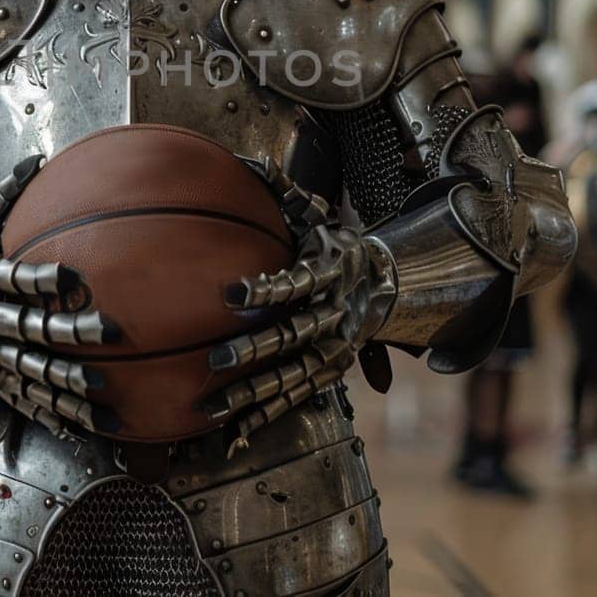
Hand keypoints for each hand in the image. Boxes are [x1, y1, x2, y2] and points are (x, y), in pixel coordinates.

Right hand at [0, 156, 117, 437]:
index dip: (39, 279)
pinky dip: (48, 412)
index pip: (9, 278)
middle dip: (65, 331)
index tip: (74, 278)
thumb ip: (4, 195)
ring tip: (101, 387)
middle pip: (23, 326)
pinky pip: (19, 398)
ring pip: (24, 369)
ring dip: (62, 380)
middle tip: (108, 331)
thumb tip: (37, 161)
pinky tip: (79, 423)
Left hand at [204, 159, 395, 452]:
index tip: (231, 292)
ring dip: (252, 392)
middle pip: (290, 337)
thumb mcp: (317, 214)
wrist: (384, 282)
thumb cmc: (335, 245)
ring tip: (212, 407)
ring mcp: (330, 350)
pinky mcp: (325, 373)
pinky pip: (293, 398)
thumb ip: (286, 191)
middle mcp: (332, 316)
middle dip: (254, 350)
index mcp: (328, 276)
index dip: (265, 289)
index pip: (294, 283)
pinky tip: (234, 434)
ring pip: (289, 376)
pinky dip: (264, 416)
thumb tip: (253, 161)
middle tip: (216, 360)